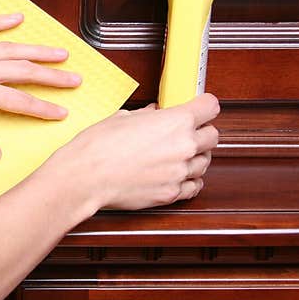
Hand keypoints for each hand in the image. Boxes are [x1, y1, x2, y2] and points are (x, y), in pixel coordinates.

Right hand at [45, 93, 220, 210]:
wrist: (85, 177)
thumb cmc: (98, 146)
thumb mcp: (122, 118)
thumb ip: (146, 116)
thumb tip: (153, 114)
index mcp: (175, 121)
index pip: (211, 107)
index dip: (204, 106)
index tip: (199, 108)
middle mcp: (184, 146)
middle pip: (213, 136)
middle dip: (201, 132)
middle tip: (187, 132)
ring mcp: (179, 172)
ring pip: (205, 162)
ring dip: (196, 158)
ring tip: (179, 156)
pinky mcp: (171, 193)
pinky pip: (194, 187)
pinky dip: (189, 181)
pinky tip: (179, 176)